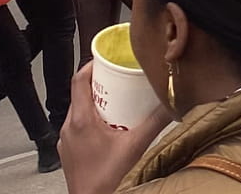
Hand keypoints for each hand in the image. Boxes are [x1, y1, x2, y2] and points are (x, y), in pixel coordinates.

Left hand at [60, 63, 171, 193]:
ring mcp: (67, 141)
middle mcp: (69, 128)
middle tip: (120, 82)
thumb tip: (172, 103)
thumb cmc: (106, 180)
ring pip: (79, 112)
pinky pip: (78, 128)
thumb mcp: (136, 145)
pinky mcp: (70, 152)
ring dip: (97, 104)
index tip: (106, 59)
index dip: (92, 65)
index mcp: (81, 120)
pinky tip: (111, 130)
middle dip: (101, 85)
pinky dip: (93, 121)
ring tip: (119, 105)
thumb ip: (156, 122)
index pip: (79, 80)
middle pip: (81, 95)